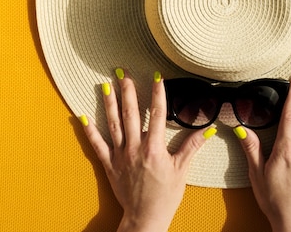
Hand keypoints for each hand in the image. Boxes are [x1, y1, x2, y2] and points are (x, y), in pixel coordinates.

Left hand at [80, 69, 214, 231]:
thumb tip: (207, 130)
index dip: (157, 94)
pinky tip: (82, 117)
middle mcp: (135, 147)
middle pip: (131, 114)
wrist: (145, 217)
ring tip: (106, 86)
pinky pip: (97, 145)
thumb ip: (192, 147)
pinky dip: (89, 131)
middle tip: (123, 73)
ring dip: (109, 104)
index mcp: (154, 147)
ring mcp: (120, 155)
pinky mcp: (110, 165)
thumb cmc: (166, 196)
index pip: (157, 114)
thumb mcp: (182, 170)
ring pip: (113, 124)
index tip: (156, 77)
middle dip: (127, 91)